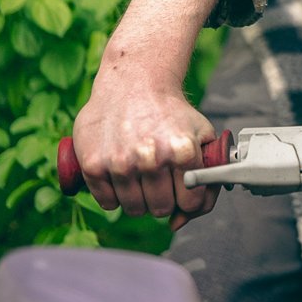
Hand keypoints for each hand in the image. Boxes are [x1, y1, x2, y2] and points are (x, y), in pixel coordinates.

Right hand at [70, 0, 228, 228]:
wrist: (134, 82)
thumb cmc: (170, 112)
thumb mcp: (202, 134)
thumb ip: (207, 176)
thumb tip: (183, 219)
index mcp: (183, 151)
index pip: (190, 203)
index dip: (187, 201)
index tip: (181, 191)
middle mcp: (152, 158)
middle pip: (160, 209)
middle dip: (162, 200)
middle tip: (158, 181)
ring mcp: (121, 163)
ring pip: (133, 209)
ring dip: (137, 199)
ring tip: (139, 176)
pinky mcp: (94, 165)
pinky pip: (107, 202)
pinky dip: (113, 196)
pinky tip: (119, 176)